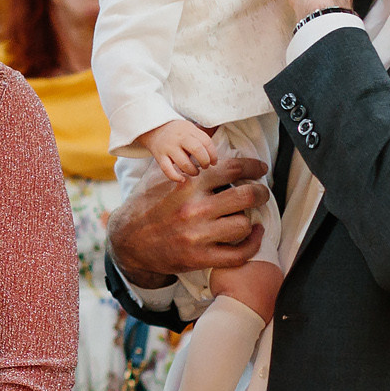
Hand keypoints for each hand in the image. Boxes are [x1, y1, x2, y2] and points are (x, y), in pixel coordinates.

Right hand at [108, 154, 269, 287]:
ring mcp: (198, 235)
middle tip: (262, 193)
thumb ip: (184, 159)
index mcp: (187, 185)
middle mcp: (194, 209)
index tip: (260, 169)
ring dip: (250, 220)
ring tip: (247, 216)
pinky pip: (239, 254)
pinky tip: (253, 235)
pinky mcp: (200, 258)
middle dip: (260, 192)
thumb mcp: (159, 176)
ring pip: (244, 224)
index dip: (253, 166)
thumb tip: (208, 132)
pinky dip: (252, 244)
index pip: (232, 169)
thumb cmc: (145, 206)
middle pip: (246, 196)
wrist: (127, 241)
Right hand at [136, 119, 216, 184]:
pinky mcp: (159, 156)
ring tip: (194, 172)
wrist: (153, 128)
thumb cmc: (176, 132)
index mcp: (189, 130)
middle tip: (205, 166)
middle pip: (197, 150)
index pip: (206, 142)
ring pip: (183, 163)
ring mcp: (168, 147)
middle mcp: (179, 138)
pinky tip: (182, 179)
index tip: (214, 162)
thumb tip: (213, 156)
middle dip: (204, 161)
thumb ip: (200, 139)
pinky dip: (176, 177)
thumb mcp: (189, 129)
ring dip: (192, 171)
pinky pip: (167, 170)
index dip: (213, 154)